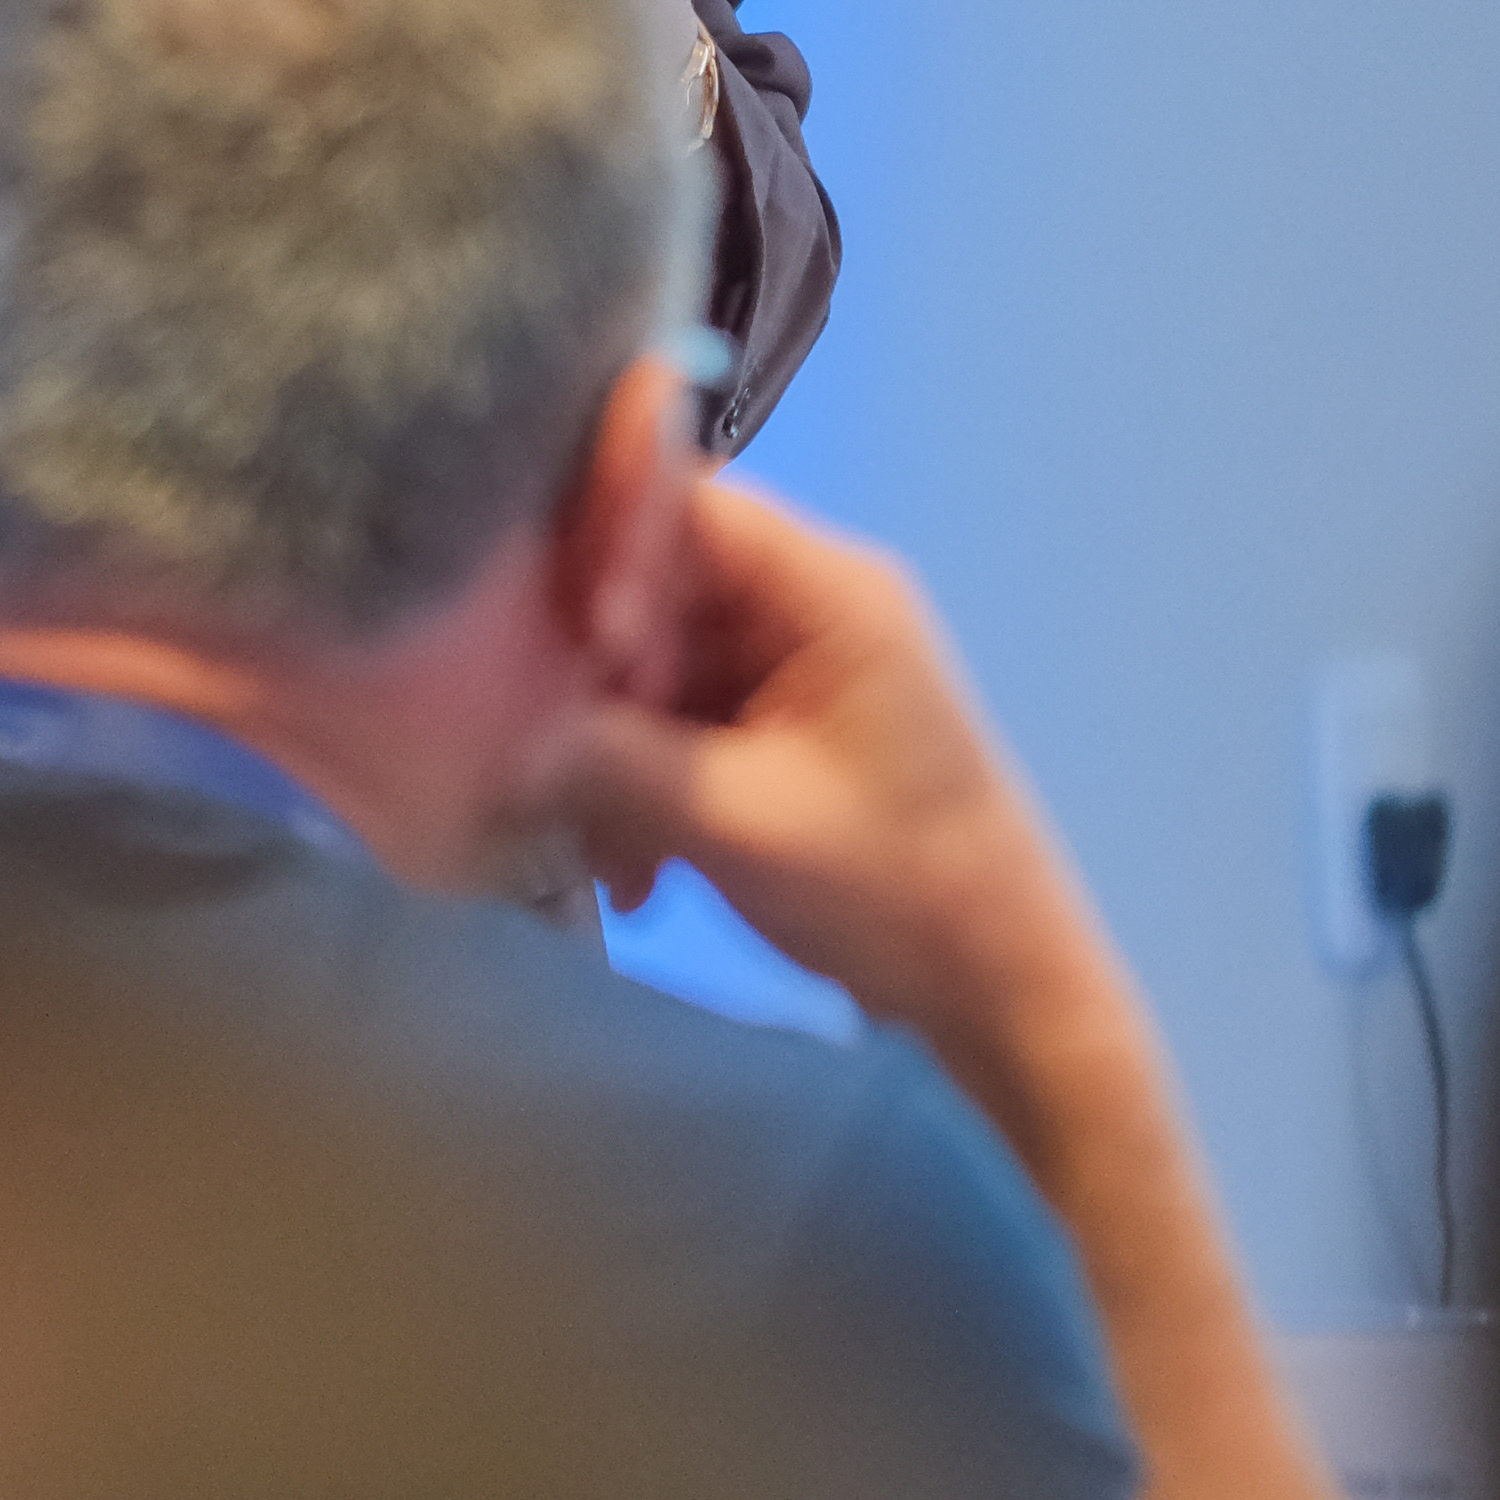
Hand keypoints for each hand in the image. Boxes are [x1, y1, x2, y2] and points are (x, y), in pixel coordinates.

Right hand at [557, 480, 1109, 1062]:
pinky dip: (647, 790)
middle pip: (660, 589)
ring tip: (605, 858)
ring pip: (661, 669)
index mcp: (827, 589)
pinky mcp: (786, 735)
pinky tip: (635, 879)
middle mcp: (812, 606)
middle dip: (600, 684)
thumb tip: (499, 747)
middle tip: (558, 773)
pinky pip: (685, 726)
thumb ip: (608, 764)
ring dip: (614, 756)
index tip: (566, 652)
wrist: (1000, 994)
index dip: (606, 560)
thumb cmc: (892, 889)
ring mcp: (800, 671)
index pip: (685, 504)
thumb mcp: (737, 823)